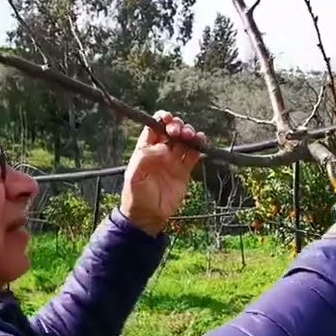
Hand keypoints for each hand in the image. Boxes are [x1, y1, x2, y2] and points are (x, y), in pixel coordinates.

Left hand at [120, 110, 208, 235]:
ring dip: (189, 133)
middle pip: (171, 130)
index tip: (168, 119)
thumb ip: (146, 157)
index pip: (154, 127)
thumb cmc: (136, 195)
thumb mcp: (134, 175)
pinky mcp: (184, 171)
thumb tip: (165, 148)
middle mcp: (160, 152)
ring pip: (184, 140)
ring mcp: (173, 161)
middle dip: (177, 125)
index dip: (162, 119)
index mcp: (145, 149)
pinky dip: (198, 145)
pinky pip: (193, 154)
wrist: (148, 216)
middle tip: (178, 131)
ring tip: (190, 136)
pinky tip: (200, 142)